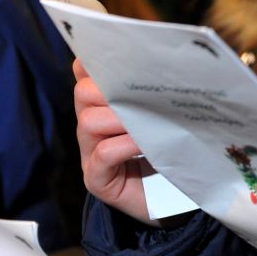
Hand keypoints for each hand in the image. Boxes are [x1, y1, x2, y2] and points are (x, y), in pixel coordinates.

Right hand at [75, 59, 154, 222]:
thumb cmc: (169, 151)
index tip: (119, 54)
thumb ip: (154, 92)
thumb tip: (167, 61)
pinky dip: (124, 144)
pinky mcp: (97, 179)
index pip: (85, 73)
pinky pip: (103, 154)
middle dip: (110, 88)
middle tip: (140, 92)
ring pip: (89, 122)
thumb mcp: (161, 115)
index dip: (95, 62)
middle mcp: (91, 126)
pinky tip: (144, 143)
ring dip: (119, 117)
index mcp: (102, 105)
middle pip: (83, 93)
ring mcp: (90, 154)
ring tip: (146, 121)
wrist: (173, 201)